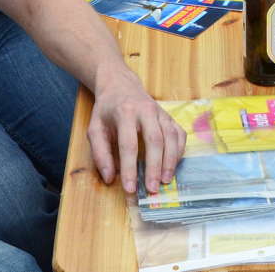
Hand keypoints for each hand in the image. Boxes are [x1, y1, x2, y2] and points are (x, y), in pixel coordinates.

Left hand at [87, 63, 186, 194]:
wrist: (120, 86)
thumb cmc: (106, 110)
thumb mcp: (94, 129)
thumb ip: (100, 154)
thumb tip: (110, 178)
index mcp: (125, 113)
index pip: (129, 145)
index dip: (130, 168)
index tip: (130, 189)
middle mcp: (146, 110)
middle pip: (155, 141)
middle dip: (155, 167)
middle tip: (152, 188)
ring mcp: (161, 112)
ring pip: (171, 137)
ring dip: (170, 161)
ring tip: (165, 181)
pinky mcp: (169, 116)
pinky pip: (179, 134)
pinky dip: (179, 151)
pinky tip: (173, 165)